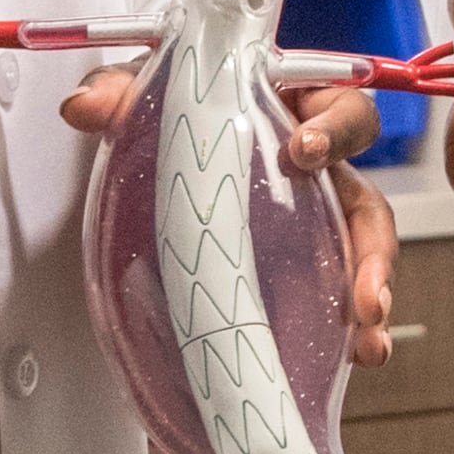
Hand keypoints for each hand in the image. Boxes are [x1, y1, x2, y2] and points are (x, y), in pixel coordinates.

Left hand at [60, 69, 401, 364]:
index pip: (339, 109)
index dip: (334, 128)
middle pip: (366, 200)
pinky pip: (335, 295)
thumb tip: (82, 107)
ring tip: (368, 337)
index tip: (303, 149)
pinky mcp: (303, 268)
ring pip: (361, 254)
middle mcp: (317, 173)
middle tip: (361, 283)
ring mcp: (315, 223)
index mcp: (294, 115)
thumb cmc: (175, 114)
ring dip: (372, 292)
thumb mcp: (150, 99)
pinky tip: (352, 357)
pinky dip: (348, 328)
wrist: (160, 150)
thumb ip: (120, 95)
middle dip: (372, 245)